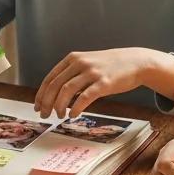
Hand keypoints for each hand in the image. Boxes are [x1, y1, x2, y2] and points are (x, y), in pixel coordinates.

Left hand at [35, 47, 157, 117]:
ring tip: (59, 116)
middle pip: (55, 85)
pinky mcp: (104, 83)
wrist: (136, 62)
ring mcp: (92, 72)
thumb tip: (56, 95)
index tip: (37, 106)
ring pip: (67, 91)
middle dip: (47, 102)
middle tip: (44, 115)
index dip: (41, 94)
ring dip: (59, 106)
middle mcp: (80, 63)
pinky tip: (73, 115)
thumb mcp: (87, 63)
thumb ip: (72, 74)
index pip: (50, 78)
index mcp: (73, 58)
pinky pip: (85, 97)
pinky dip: (76, 108)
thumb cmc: (110, 66)